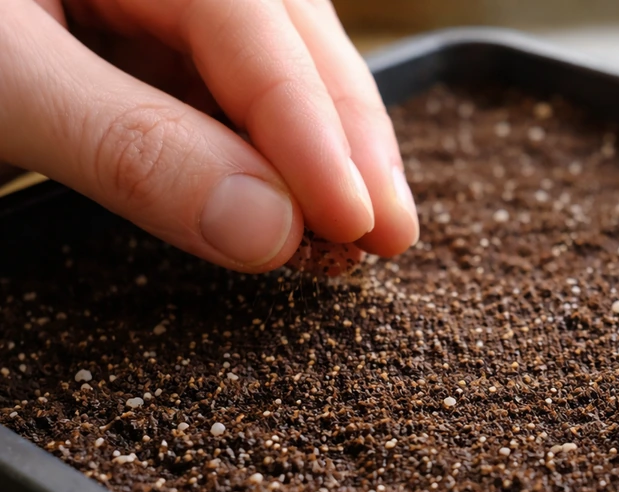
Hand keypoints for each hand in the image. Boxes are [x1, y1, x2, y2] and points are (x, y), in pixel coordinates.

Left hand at [0, 0, 418, 271]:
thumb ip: (130, 148)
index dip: (318, 137)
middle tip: (391, 237)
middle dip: (345, 146)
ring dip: (319, 155)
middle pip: (292, 42)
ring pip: (272, 68)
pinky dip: (265, 153)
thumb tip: (270, 230)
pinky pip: (226, 89)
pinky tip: (296, 197)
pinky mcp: (138, 32)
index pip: (256, 34)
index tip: (364, 228)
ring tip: (361, 227)